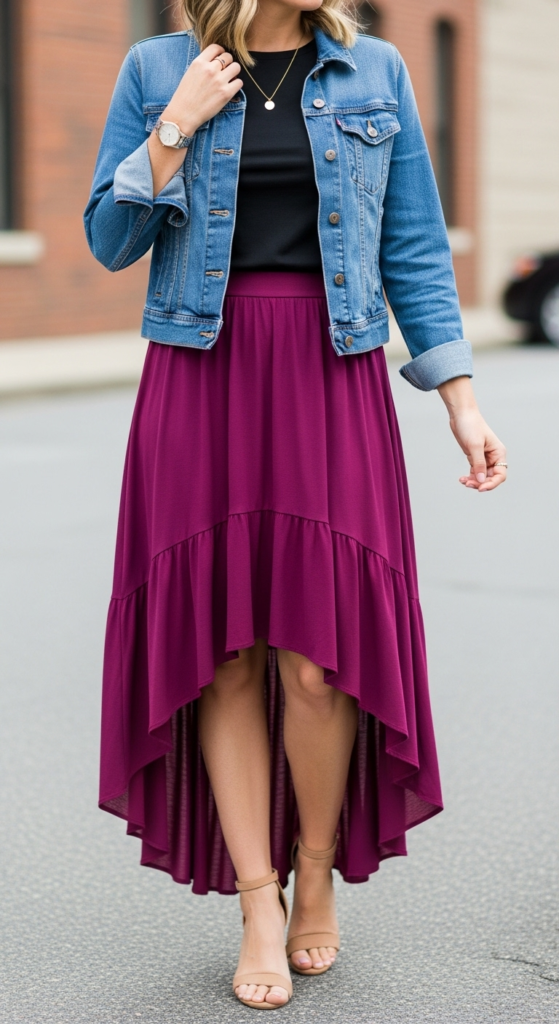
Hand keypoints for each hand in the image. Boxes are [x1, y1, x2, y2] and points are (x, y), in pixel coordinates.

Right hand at [162, 44, 242, 136]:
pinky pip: (239, 82)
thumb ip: (202, 65)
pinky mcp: (226, 93)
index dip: (220, 52)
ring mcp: (219, 81)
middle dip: (228, 63)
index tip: (221, 58)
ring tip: (229, 79)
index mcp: (199, 62)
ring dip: (234, 72)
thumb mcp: (190, 73)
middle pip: (228, 56)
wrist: (183, 115)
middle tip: (224, 72)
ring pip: (236, 67)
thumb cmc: (184, 96)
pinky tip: (230, 89)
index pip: (216, 47)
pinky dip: (236, 85)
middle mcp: (210, 69)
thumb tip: (215, 61)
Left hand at [438, 376, 506, 491]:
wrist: (461, 415)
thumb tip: (481, 480)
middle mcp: (493, 457)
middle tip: (468, 484)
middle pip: (491, 477)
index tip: (481, 488)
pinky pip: (475, 472)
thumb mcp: (475, 445)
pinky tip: (462, 479)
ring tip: (464, 482)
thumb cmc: (471, 425)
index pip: (500, 474)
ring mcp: (484, 458)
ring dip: (474, 481)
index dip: (492, 483)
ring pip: (482, 476)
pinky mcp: (474, 457)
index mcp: (499, 453)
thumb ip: (478, 464)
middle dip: (481, 483)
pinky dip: (469, 477)